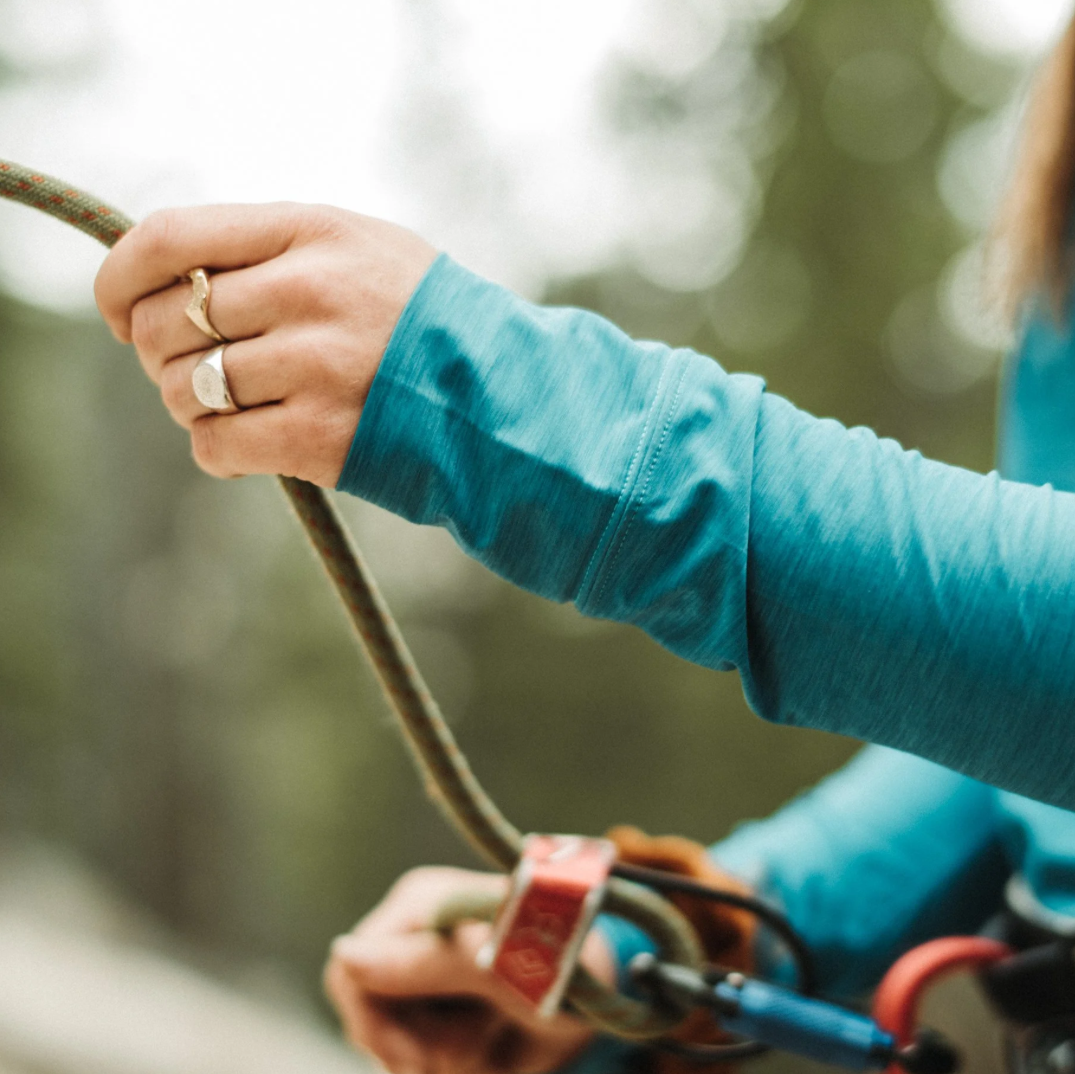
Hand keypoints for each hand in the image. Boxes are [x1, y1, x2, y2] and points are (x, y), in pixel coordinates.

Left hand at [94, 203, 436, 486]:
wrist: (506, 397)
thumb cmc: (425, 322)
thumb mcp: (363, 249)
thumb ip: (274, 248)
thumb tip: (169, 278)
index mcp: (312, 233)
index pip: (170, 239)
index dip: (119, 277)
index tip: (115, 309)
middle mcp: (307, 294)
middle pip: (167, 321)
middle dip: (158, 352)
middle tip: (191, 366)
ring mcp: (314, 367)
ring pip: (185, 389)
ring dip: (191, 403)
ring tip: (231, 403)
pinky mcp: (319, 438)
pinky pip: (215, 446)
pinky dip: (217, 448)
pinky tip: (251, 440)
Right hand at [324, 866, 614, 1073]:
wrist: (607, 990)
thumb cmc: (563, 964)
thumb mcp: (498, 969)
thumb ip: (423, 961)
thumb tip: (343, 952)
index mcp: (421, 903)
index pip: (350, 974)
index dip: (377, 1030)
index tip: (424, 1062)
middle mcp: (412, 928)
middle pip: (364, 1015)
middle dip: (410, 1050)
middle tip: (469, 1053)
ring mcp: (420, 963)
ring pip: (385, 1041)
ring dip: (435, 1058)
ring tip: (489, 1039)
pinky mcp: (432, 997)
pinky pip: (408, 1050)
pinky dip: (446, 1061)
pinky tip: (483, 1044)